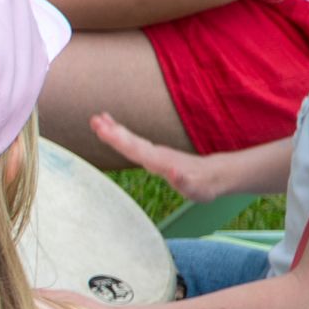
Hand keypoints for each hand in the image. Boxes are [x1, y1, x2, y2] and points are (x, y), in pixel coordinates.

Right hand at [90, 113, 229, 201]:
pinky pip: (134, 143)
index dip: (119, 141)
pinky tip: (109, 123)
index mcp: (160, 163)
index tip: (103, 131)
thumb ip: (184, 181)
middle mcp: (155, 156)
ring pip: (131, 142)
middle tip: (94, 121)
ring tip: (97, 119)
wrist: (213, 175)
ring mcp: (154, 155)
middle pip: (131, 144)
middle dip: (113, 134)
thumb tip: (174, 172)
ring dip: (114, 131)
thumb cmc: (203, 185)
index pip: (136, 151)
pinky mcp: (154, 155)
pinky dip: (121, 134)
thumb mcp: (197, 188)